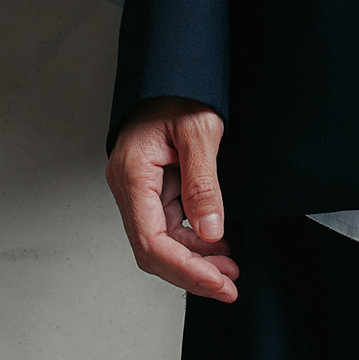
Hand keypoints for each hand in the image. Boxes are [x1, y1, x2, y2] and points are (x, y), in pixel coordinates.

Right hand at [105, 96, 240, 301]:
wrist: (171, 72)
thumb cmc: (180, 93)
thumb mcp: (200, 132)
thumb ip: (204, 183)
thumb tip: (211, 231)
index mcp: (132, 175)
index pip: (151, 241)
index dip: (186, 269)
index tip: (219, 283)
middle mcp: (128, 188)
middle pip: (153, 250)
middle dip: (192, 273)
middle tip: (229, 287)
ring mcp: (138, 190)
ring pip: (161, 242)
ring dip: (195, 261)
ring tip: (230, 270)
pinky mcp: (152, 189)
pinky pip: (169, 226)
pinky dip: (193, 242)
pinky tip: (218, 248)